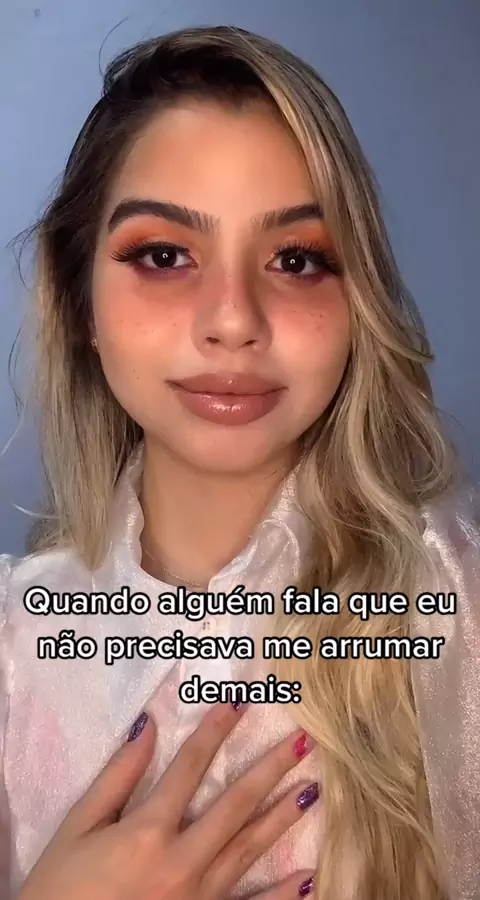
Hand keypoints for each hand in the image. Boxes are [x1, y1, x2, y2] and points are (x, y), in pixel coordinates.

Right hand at [17, 702, 317, 899]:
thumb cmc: (59, 891)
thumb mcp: (76, 829)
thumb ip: (116, 778)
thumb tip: (148, 727)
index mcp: (148, 831)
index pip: (190, 766)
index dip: (216, 730)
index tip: (240, 701)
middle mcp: (182, 861)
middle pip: (235, 804)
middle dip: (270, 768)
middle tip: (302, 740)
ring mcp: (199, 898)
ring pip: (249, 849)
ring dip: (283, 817)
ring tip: (312, 788)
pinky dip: (283, 896)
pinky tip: (309, 877)